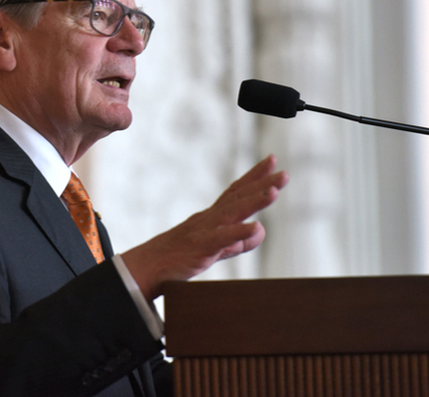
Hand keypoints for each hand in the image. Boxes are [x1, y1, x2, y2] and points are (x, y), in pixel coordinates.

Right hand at [120, 155, 287, 299]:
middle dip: (262, 183)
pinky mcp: (199, 248)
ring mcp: (204, 231)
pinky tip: (256, 227)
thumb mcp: (212, 248)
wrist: (144, 268)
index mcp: (211, 217)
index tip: (271, 160)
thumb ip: (236, 241)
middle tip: (283, 172)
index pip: (236, 192)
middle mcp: (209, 219)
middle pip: (238, 196)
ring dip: (255, 200)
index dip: (254, 176)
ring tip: (275, 191)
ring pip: (232, 212)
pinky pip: (222, 239)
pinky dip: (239, 232)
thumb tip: (259, 229)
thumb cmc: (176, 258)